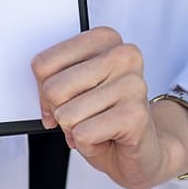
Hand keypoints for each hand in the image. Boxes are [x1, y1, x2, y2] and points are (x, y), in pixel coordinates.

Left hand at [31, 27, 187, 188]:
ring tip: (98, 126)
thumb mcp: (71, 90)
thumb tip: (46, 97)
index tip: (67, 98)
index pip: (44, 64)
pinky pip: (83, 134)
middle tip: (84, 116)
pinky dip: (87, 146)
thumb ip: (51, 83)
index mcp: (105, 39)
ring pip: (66, 115)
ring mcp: (132, 84)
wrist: (143, 150)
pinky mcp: (135, 115)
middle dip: (60, 112)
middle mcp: (123, 56)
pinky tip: (106, 139)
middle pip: (53, 89)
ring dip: (75, 131)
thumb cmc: (104, 116)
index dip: (44, 91)